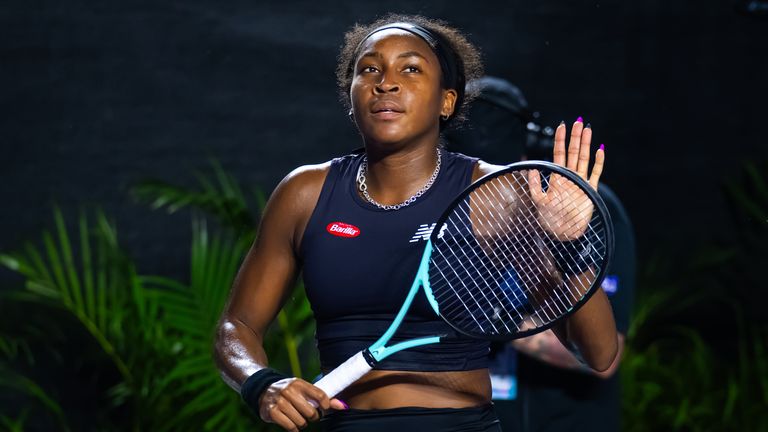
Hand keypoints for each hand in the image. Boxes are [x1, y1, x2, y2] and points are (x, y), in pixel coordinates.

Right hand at [259, 378, 346, 430]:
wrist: (263, 390)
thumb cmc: (289, 391)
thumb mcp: (304, 390)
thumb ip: (322, 398)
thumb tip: (342, 406)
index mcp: (299, 383)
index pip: (320, 395)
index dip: (325, 405)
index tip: (323, 408)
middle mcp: (289, 391)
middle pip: (311, 412)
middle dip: (312, 416)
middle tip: (308, 414)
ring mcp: (280, 401)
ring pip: (301, 421)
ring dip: (302, 423)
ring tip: (297, 417)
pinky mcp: (272, 412)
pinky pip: (290, 427)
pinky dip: (293, 428)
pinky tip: (291, 422)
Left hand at [527, 119, 604, 239]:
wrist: (563, 232)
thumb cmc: (549, 218)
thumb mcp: (538, 200)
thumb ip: (534, 185)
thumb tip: (532, 168)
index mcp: (557, 176)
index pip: (559, 154)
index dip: (560, 140)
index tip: (562, 126)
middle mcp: (569, 176)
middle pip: (573, 152)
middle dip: (576, 137)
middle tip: (578, 122)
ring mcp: (580, 182)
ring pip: (584, 158)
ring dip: (586, 144)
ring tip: (588, 129)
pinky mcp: (590, 190)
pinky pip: (596, 173)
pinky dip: (598, 162)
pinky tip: (600, 149)